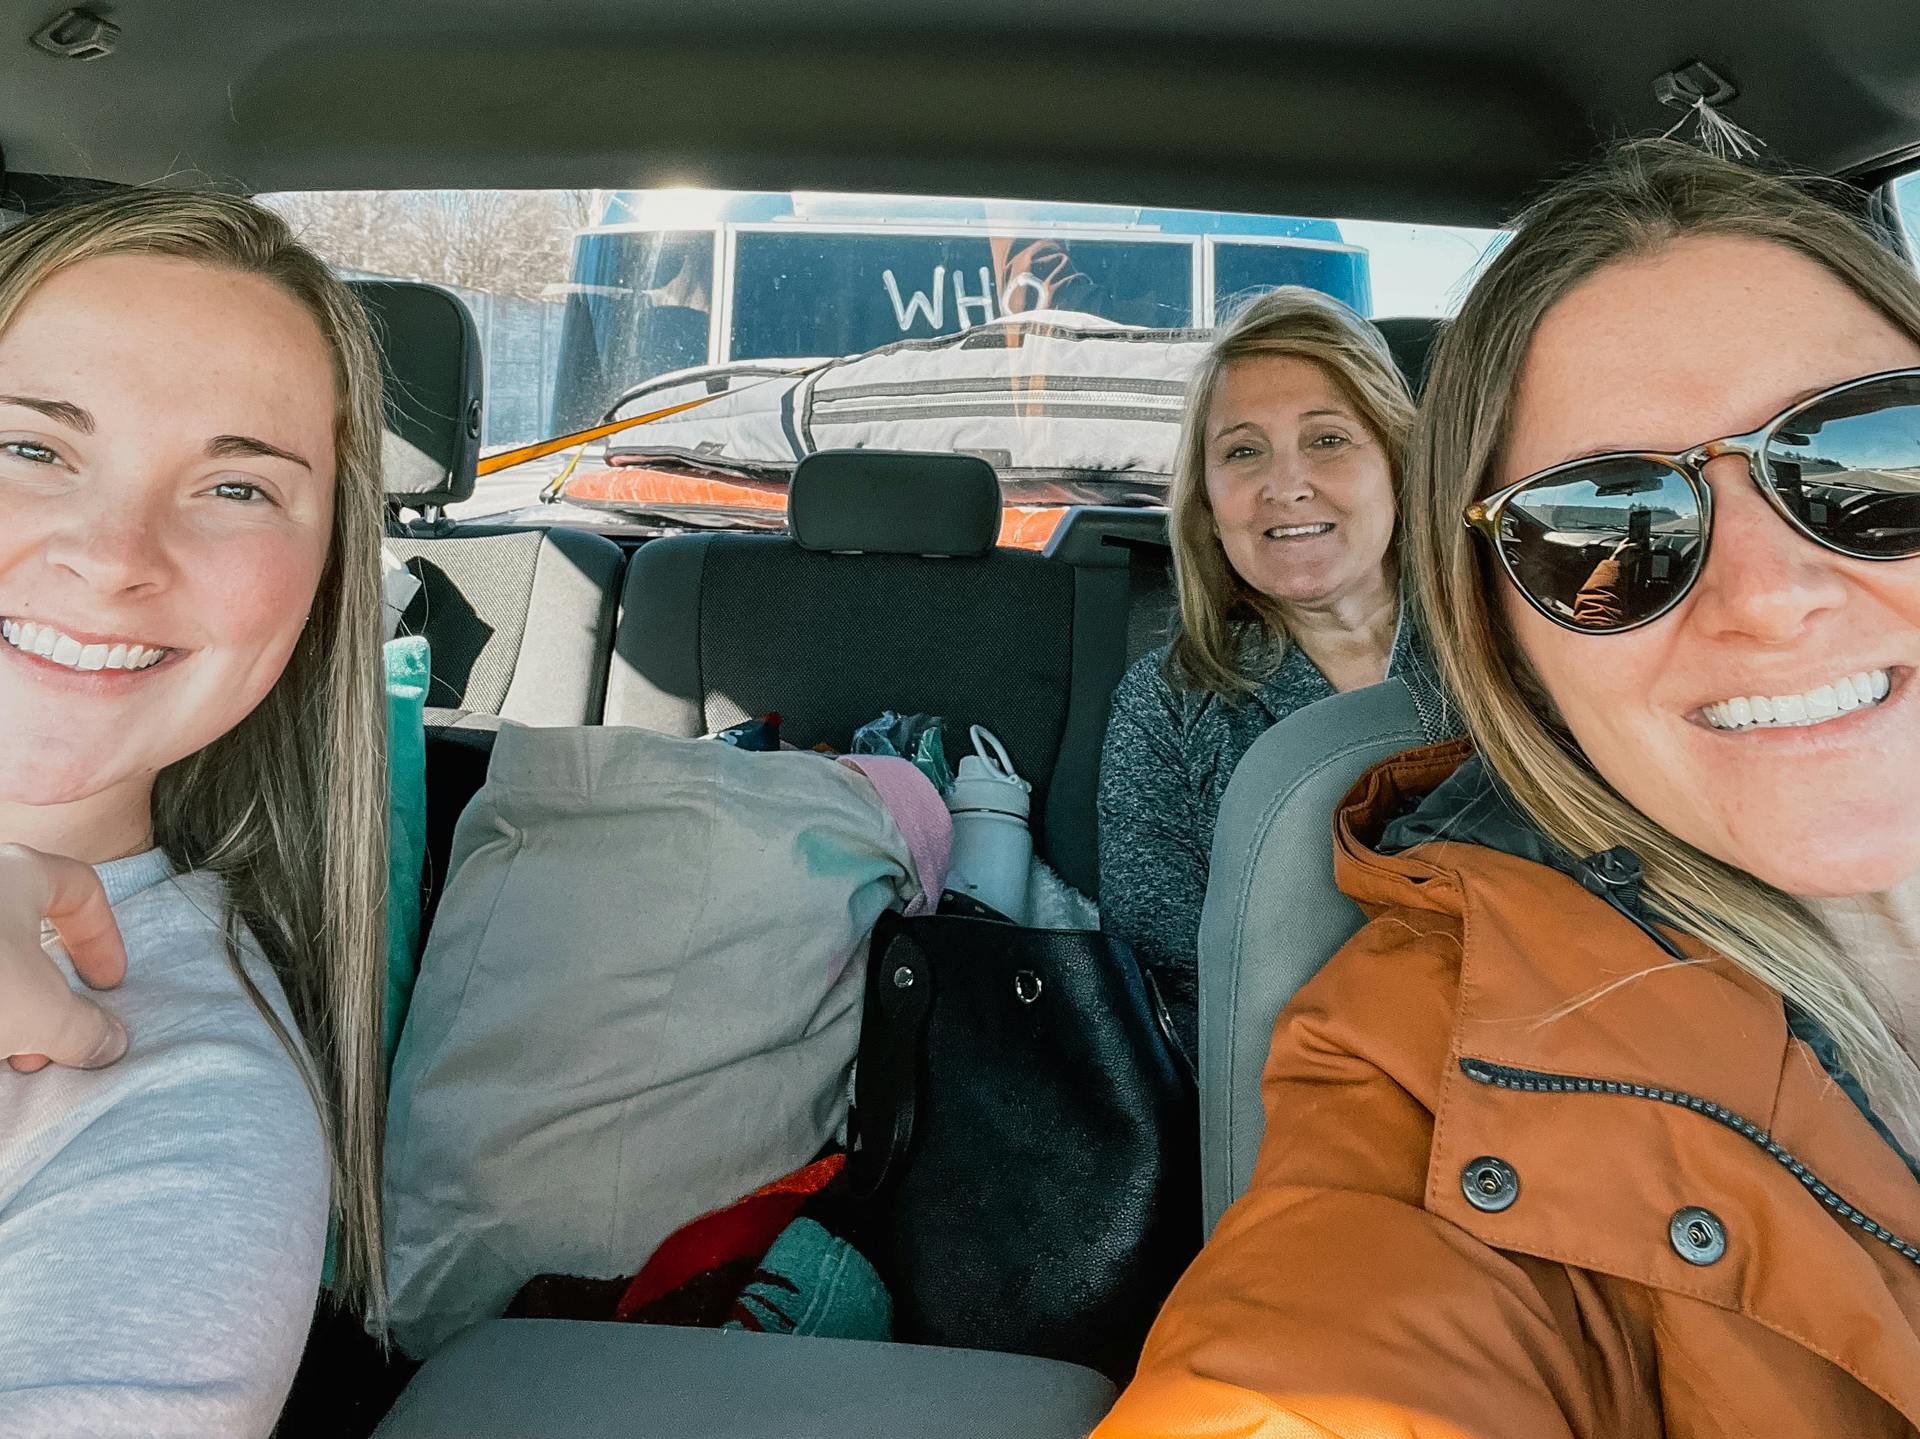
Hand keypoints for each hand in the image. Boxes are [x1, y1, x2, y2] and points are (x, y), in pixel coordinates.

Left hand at [0, 844, 128, 1072]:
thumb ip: (85, 1027)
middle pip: (29, 929)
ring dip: (11, 1005)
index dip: (104, 939)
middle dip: (48, 991)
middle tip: (52, 1036)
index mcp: (19, 871)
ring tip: (12, 1056)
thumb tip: (106, 1043)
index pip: (82, 889)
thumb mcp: (44, 1014)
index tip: (107, 984)